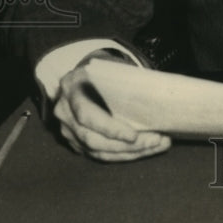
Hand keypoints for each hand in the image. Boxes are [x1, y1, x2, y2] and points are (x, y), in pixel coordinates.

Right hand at [53, 62, 171, 161]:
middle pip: (93, 139)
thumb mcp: (111, 67)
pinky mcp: (77, 143)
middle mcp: (64, 112)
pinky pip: (102, 154)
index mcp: (71, 87)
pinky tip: (147, 149)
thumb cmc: (105, 71)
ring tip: (158, 144)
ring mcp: (68, 130)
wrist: (88, 75)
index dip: (110, 128)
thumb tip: (154, 97)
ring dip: (131, 152)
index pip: (86, 115)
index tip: (134, 136)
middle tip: (156, 140)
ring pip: (98, 151)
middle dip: (127, 145)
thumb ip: (125, 80)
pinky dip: (126, 154)